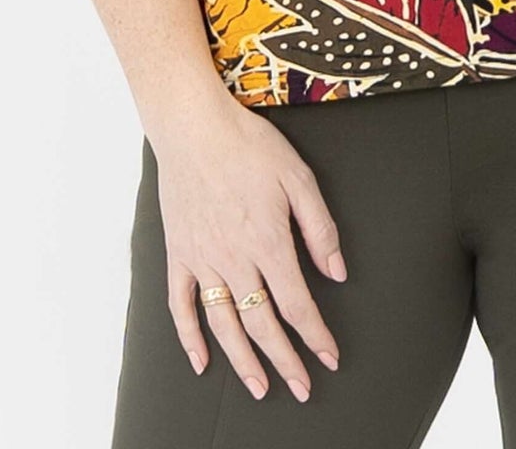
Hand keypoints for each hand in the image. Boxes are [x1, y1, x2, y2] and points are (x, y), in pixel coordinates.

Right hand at [152, 94, 346, 402]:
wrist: (195, 127)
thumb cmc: (249, 146)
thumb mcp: (299, 177)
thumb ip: (320, 228)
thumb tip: (337, 272)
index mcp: (268, 242)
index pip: (297, 305)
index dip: (315, 336)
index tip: (329, 357)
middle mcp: (235, 259)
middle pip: (262, 324)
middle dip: (285, 361)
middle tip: (301, 388)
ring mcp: (203, 260)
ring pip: (224, 324)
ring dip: (243, 360)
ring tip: (259, 387)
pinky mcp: (179, 254)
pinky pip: (181, 306)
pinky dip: (189, 337)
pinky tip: (201, 361)